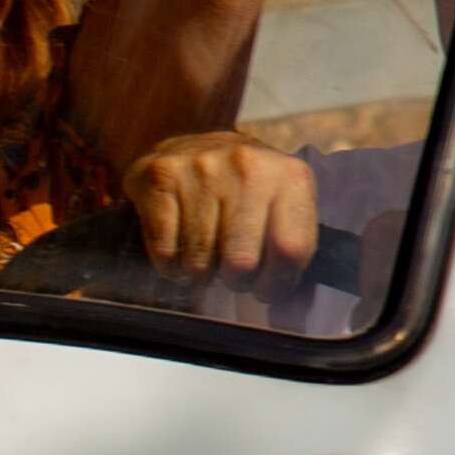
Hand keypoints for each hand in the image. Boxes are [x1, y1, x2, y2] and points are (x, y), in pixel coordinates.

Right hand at [125, 132, 323, 277]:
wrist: (193, 144)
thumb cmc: (244, 190)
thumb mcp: (281, 205)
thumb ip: (292, 251)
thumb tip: (292, 311)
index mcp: (289, 177)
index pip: (290, 249)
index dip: (276, 284)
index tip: (265, 289)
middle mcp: (248, 166)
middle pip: (241, 262)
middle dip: (235, 280)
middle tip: (231, 271)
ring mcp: (201, 168)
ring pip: (199, 260)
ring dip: (199, 273)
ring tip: (203, 255)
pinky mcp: (161, 176)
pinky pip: (165, 251)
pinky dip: (169, 265)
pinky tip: (178, 247)